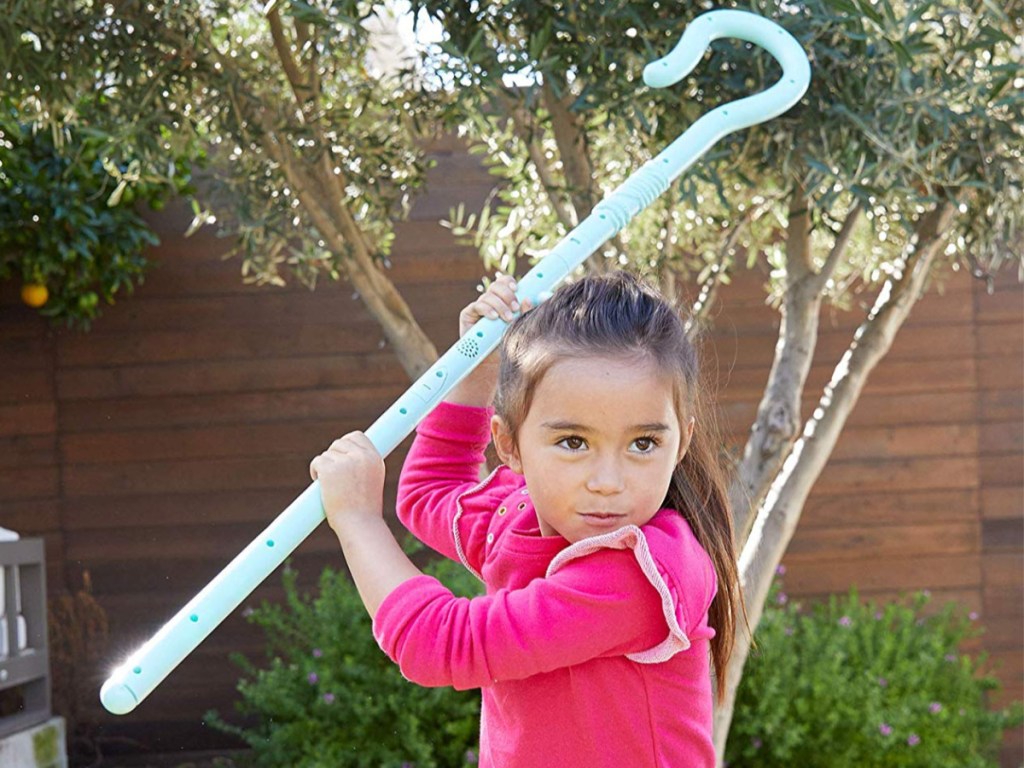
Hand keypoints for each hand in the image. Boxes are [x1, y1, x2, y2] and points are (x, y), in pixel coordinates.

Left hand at [310, 432, 384, 531]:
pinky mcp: (330, 470)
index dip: (346, 444)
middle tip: (331, 472)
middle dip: (333, 455)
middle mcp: (362, 457)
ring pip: (327, 453)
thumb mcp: (372, 482)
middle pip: (340, 443)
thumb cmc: (365, 510)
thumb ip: (362, 466)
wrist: (360, 526)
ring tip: (328, 485)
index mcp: (375, 458)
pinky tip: (319, 483)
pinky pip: (317, 461)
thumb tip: (345, 457)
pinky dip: (315, 471)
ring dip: (324, 466)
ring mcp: (346, 462)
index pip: (357, 436)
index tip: (340, 454)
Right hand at [448, 274, 532, 406]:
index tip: (517, 288)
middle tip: (515, 308)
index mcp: (503, 300)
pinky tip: (494, 317)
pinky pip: (476, 306)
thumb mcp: (521, 328)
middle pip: (496, 286)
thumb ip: (527, 313)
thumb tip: (531, 299)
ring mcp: (479, 308)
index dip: (509, 282)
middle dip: (507, 295)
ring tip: (508, 318)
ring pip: (488, 295)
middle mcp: (490, 302)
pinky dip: (486, 309)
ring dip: (499, 305)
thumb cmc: (509, 345)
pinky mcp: (469, 316)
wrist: (491, 364)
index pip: (504, 283)